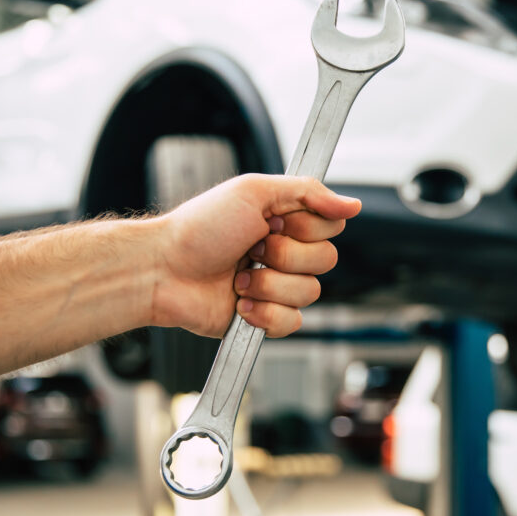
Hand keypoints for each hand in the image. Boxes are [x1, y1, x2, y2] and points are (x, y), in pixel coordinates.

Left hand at [150, 174, 360, 337]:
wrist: (163, 271)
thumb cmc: (199, 228)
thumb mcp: (254, 191)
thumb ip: (308, 192)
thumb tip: (353, 204)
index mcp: (286, 220)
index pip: (331, 227)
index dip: (308, 228)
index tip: (275, 221)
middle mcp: (285, 253)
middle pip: (327, 261)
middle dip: (286, 256)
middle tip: (252, 249)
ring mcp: (276, 286)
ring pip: (310, 293)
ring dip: (269, 285)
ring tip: (238, 278)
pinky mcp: (265, 318)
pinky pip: (293, 323)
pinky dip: (265, 314)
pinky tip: (240, 303)